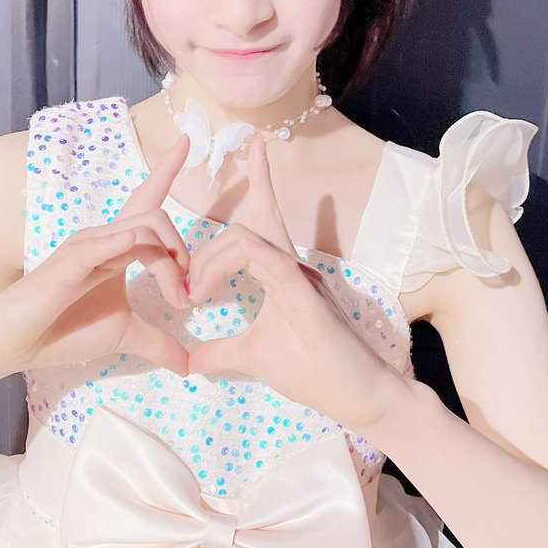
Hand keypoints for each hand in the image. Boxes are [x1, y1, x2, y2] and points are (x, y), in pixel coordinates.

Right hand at [0, 133, 193, 379]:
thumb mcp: (125, 336)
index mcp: (117, 247)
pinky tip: (134, 243)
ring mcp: (84, 248)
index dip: (167, 169)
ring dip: (170, 263)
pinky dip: (121, 240)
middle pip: (159, 219)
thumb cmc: (62, 332)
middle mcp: (103, 238)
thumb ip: (159, 343)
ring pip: (143, 229)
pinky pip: (99, 244)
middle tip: (188, 299)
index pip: (146, 199)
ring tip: (176, 300)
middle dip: (184, 255)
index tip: (188, 140)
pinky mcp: (66, 265)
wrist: (12, 344)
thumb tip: (190, 365)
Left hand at [185, 136, 412, 429]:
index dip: (260, 183)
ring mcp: (301, 279)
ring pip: (249, 238)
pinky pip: (268, 260)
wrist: (361, 399)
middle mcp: (293, 267)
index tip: (253, 148)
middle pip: (253, 223)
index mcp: (282, 275)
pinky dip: (236, 261)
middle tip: (186, 290)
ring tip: (192, 297)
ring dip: (211, 262)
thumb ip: (221, 352)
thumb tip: (190, 360)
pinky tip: (211, 282)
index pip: (264, 220)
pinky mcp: (305, 297)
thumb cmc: (315, 373)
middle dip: (207, 248)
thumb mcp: (253, 358)